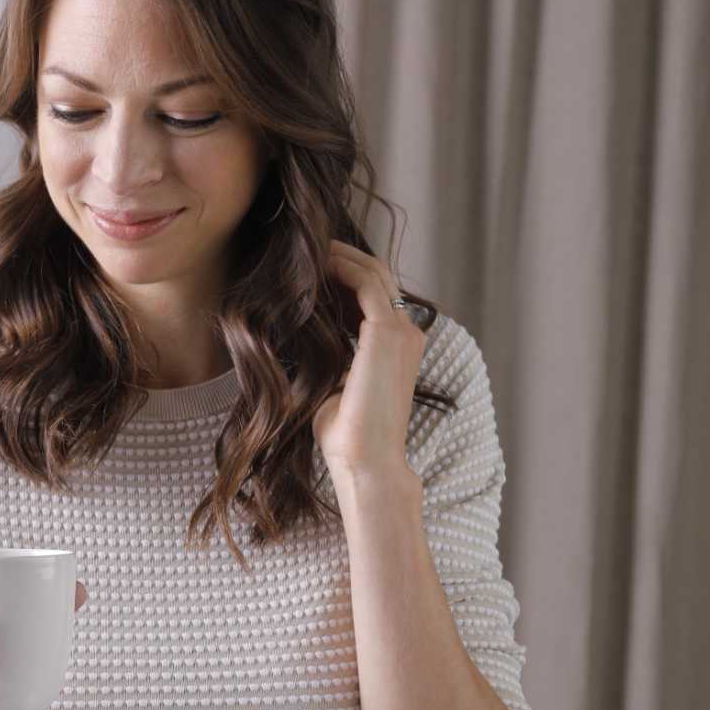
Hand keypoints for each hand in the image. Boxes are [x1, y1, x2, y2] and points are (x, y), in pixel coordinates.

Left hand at [310, 239, 425, 482]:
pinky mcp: (388, 333)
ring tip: (311, 249)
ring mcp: (402, 332)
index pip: (376, 297)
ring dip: (343, 257)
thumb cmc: (347, 436)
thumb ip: (332, 358)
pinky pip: (367, 283)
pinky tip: (318, 263)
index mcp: (398, 348)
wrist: (366, 461)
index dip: (346, 278)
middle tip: (312, 248)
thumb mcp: (336, 385)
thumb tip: (302, 341)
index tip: (315, 269)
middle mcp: (407, 335)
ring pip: (375, 274)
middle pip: (379, 278)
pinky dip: (343, 268)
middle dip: (345, 259)